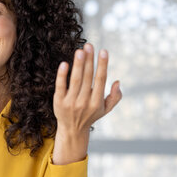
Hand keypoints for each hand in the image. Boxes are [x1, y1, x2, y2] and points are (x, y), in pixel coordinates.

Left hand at [52, 43, 121, 164]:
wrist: (71, 130)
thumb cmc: (90, 116)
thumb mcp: (105, 109)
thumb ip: (115, 97)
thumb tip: (117, 82)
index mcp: (97, 102)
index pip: (100, 80)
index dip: (102, 65)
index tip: (103, 51)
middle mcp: (84, 102)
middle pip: (87, 78)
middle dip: (89, 61)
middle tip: (89, 45)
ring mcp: (71, 102)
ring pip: (75, 80)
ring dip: (77, 64)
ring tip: (79, 51)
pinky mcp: (59, 102)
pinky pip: (60, 86)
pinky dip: (62, 75)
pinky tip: (64, 64)